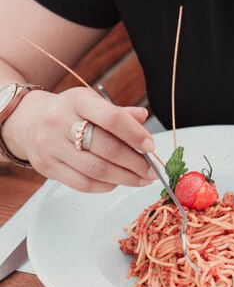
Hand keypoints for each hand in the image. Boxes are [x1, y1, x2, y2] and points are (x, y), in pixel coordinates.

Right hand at [2, 86, 158, 192]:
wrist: (28, 122)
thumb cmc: (70, 113)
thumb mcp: (91, 103)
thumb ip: (118, 113)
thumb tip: (143, 118)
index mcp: (77, 100)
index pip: (111, 118)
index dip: (134, 134)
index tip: (151, 147)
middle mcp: (60, 121)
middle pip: (105, 148)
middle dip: (135, 163)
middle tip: (151, 171)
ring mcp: (51, 146)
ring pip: (95, 170)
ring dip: (124, 178)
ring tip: (141, 180)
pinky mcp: (47, 167)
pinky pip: (82, 183)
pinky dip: (105, 186)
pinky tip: (117, 182)